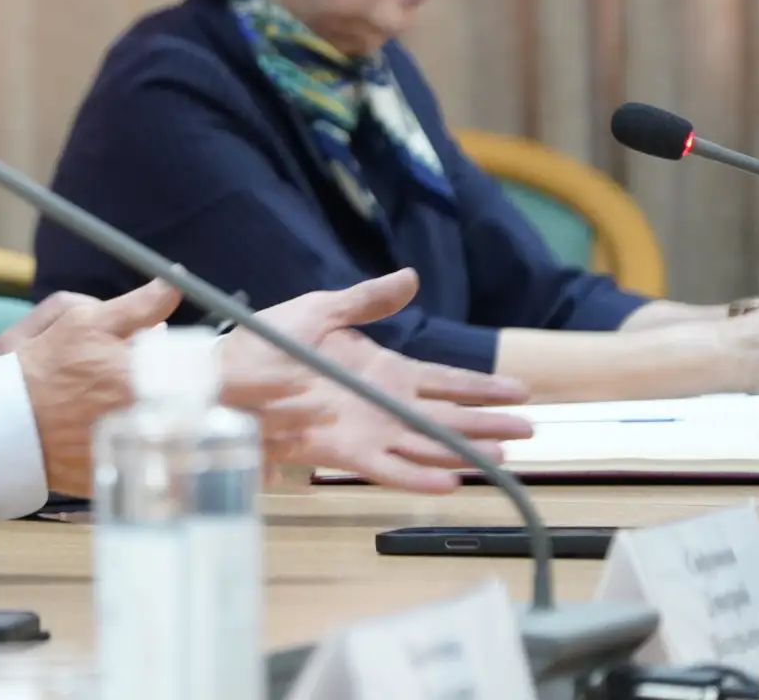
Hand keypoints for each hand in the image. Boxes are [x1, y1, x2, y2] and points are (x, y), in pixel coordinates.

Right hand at [10, 280, 331, 496]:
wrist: (10, 425)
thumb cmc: (45, 369)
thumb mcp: (85, 322)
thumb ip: (136, 306)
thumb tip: (173, 282)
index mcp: (150, 379)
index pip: (224, 384)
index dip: (270, 387)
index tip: (303, 383)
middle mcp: (157, 417)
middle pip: (234, 419)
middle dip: (282, 418)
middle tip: (321, 414)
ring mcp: (149, 447)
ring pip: (219, 448)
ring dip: (265, 444)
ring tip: (302, 442)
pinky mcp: (137, 468)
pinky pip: (192, 470)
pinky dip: (225, 468)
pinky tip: (252, 466)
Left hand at [219, 270, 533, 493]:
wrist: (228, 372)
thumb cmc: (268, 341)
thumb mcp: (321, 310)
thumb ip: (366, 300)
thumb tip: (410, 279)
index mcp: (384, 370)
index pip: (445, 380)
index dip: (482, 386)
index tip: (521, 389)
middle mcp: (384, 404)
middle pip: (448, 417)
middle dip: (489, 424)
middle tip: (530, 430)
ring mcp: (369, 429)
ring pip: (428, 445)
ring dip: (464, 451)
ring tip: (502, 457)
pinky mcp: (344, 451)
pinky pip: (387, 467)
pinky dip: (418, 476)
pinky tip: (449, 481)